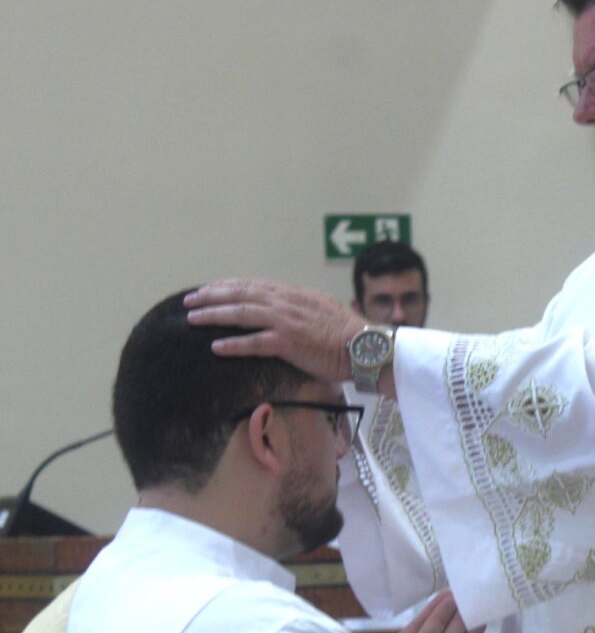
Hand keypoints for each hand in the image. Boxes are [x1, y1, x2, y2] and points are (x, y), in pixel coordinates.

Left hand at [184, 279, 366, 382]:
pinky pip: (255, 342)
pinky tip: (216, 346)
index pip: (254, 285)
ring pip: (242, 313)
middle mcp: (287, 303)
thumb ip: (301, 307)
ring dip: (214, 315)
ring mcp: (287, 321)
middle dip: (212, 296)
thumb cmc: (349, 334)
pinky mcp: (289, 342)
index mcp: (294, 294)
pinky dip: (234, 344)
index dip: (229, 285)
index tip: (210, 288)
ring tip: (192, 319)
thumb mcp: (323, 310)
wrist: (366, 347)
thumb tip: (287, 310)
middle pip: (242, 294)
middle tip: (190, 300)